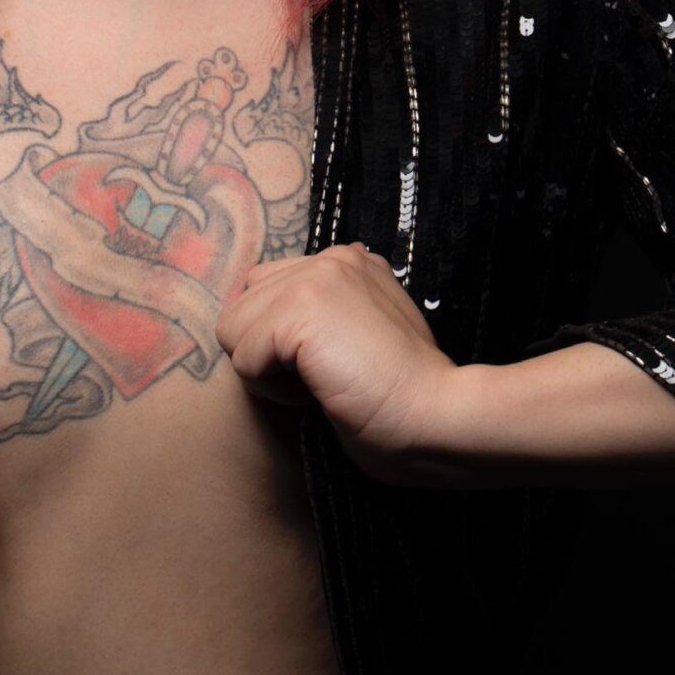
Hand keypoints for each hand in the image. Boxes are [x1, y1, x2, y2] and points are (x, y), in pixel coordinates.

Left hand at [213, 242, 461, 485]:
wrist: (439, 416)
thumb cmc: (408, 398)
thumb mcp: (368, 337)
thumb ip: (332, 317)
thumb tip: (280, 329)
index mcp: (350, 262)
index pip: (270, 289)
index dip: (284, 341)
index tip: (332, 366)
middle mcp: (331, 258)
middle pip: (244, 304)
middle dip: (267, 351)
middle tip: (322, 378)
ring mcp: (313, 279)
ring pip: (235, 329)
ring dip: (266, 370)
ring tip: (320, 384)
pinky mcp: (298, 311)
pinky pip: (241, 357)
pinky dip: (270, 389)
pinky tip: (318, 392)